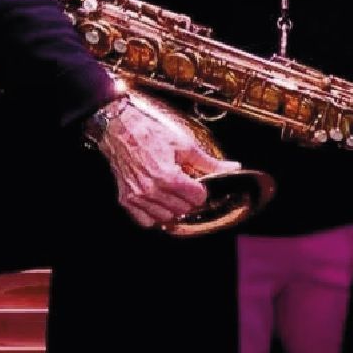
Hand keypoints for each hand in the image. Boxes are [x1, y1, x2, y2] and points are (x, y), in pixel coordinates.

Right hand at [97, 98, 237, 229]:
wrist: (121, 131)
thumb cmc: (151, 134)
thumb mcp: (185, 145)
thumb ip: (208, 162)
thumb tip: (232, 168)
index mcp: (168, 176)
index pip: (197, 198)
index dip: (202, 191)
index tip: (199, 184)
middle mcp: (152, 190)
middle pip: (183, 210)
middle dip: (189, 200)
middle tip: (187, 188)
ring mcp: (137, 196)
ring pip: (166, 218)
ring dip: (174, 210)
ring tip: (173, 195)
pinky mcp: (126, 199)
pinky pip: (145, 221)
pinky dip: (154, 217)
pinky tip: (159, 204)